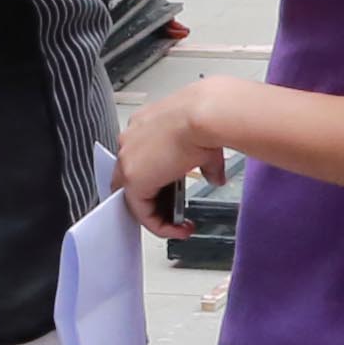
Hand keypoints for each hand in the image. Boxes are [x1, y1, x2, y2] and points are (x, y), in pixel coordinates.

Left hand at [117, 81, 232, 238]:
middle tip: (173, 215)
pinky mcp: (133, 180)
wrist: (204, 115)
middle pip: (131, 181)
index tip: (171, 195)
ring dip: (157, 216)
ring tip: (178, 226)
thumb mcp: (205, 144)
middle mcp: (130, 141)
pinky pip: (142, 212)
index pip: (139, 161)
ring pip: (135, 199)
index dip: (154, 182)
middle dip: (152, 201)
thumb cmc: (205, 117)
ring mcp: (128, 160)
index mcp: (144, 125)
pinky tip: (177, 229)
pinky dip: (159, 225)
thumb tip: (215, 177)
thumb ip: (205, 164)